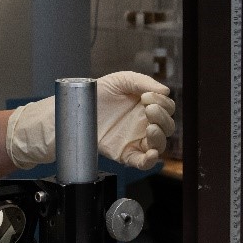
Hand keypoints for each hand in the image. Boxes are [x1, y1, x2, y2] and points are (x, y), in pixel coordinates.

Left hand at [5, 71, 176, 170]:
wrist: (75, 109)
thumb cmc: (96, 94)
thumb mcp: (121, 80)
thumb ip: (143, 81)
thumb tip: (166, 90)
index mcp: (146, 106)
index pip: (167, 108)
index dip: (163, 103)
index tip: (148, 97)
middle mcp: (143, 124)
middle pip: (167, 127)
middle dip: (162, 118)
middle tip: (149, 109)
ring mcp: (135, 139)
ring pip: (159, 144)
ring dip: (160, 137)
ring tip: (150, 128)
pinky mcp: (125, 153)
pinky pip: (142, 162)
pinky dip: (150, 161)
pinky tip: (150, 154)